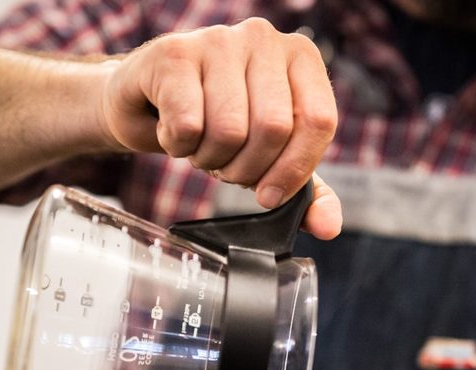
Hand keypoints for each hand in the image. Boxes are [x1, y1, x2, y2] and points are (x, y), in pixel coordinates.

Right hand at [99, 18, 340, 238]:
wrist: (147, 102)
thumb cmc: (215, 123)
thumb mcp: (269, 158)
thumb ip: (305, 191)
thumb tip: (327, 226)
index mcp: (300, 58)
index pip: (319, 121)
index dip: (294, 169)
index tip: (269, 195)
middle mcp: (264, 38)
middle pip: (274, 128)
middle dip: (246, 169)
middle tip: (226, 165)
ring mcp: (218, 40)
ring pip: (229, 130)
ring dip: (210, 159)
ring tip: (201, 146)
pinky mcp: (174, 55)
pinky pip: (188, 125)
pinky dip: (178, 146)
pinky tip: (174, 131)